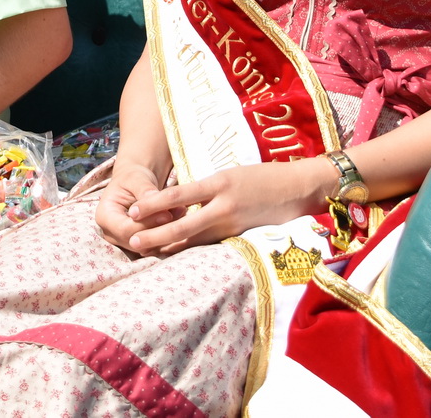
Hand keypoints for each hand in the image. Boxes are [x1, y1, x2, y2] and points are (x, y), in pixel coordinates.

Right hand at [95, 162, 175, 250]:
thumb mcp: (136, 179)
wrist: (136, 183)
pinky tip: (179, 218)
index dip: (147, 224)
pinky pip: (154, 246)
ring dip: (166, 232)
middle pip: (136, 241)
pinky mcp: (138, 244)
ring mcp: (124, 241)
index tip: (167, 213)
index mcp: (104, 216)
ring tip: (182, 211)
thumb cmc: (133, 177)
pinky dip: (168, 235)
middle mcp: (111, 233)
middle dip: (159, 229)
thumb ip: (145, 191)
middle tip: (181, 211)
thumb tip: (158, 203)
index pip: (125, 230)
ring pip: (147, 246)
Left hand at [118, 158, 332, 256]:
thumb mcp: (231, 174)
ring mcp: (234, 225)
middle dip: (155, 235)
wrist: (298, 188)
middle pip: (183, 224)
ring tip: (146, 251)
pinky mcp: (242, 237)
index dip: (154, 203)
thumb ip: (207, 188)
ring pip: (195, 240)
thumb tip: (179, 201)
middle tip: (132, 241)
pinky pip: (212, 245)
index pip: (179, 194)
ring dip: (170, 246)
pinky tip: (177, 255)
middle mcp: (225, 205)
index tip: (132, 209)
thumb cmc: (262, 177)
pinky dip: (193, 249)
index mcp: (220, 183)